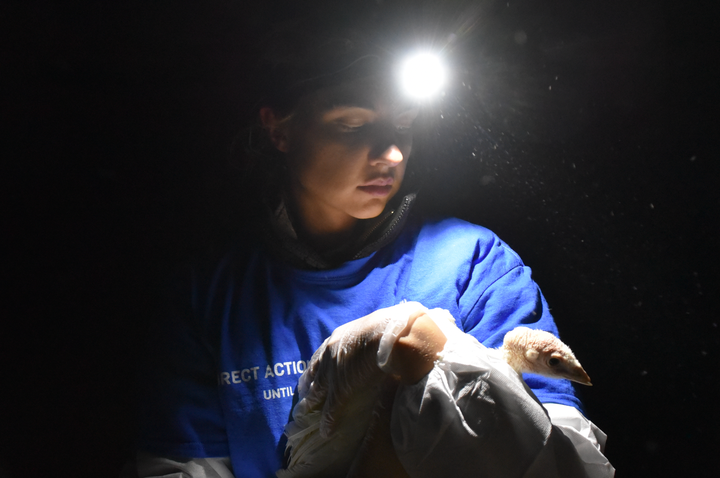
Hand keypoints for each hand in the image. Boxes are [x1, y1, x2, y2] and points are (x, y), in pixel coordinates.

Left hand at [296, 302, 443, 437]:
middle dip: (308, 384)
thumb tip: (385, 337)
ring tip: (304, 414)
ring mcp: (334, 370)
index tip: (310, 375)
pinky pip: (331, 407)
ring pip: (317, 390)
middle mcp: (332, 351)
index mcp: (341, 336)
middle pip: (315, 372)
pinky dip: (328, 421)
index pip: (323, 354)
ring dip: (311, 403)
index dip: (318, 366)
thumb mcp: (379, 329)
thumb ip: (375, 336)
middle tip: (302, 395)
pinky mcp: (341, 389)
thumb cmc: (391, 329)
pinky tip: (326, 431)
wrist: (393, 335)